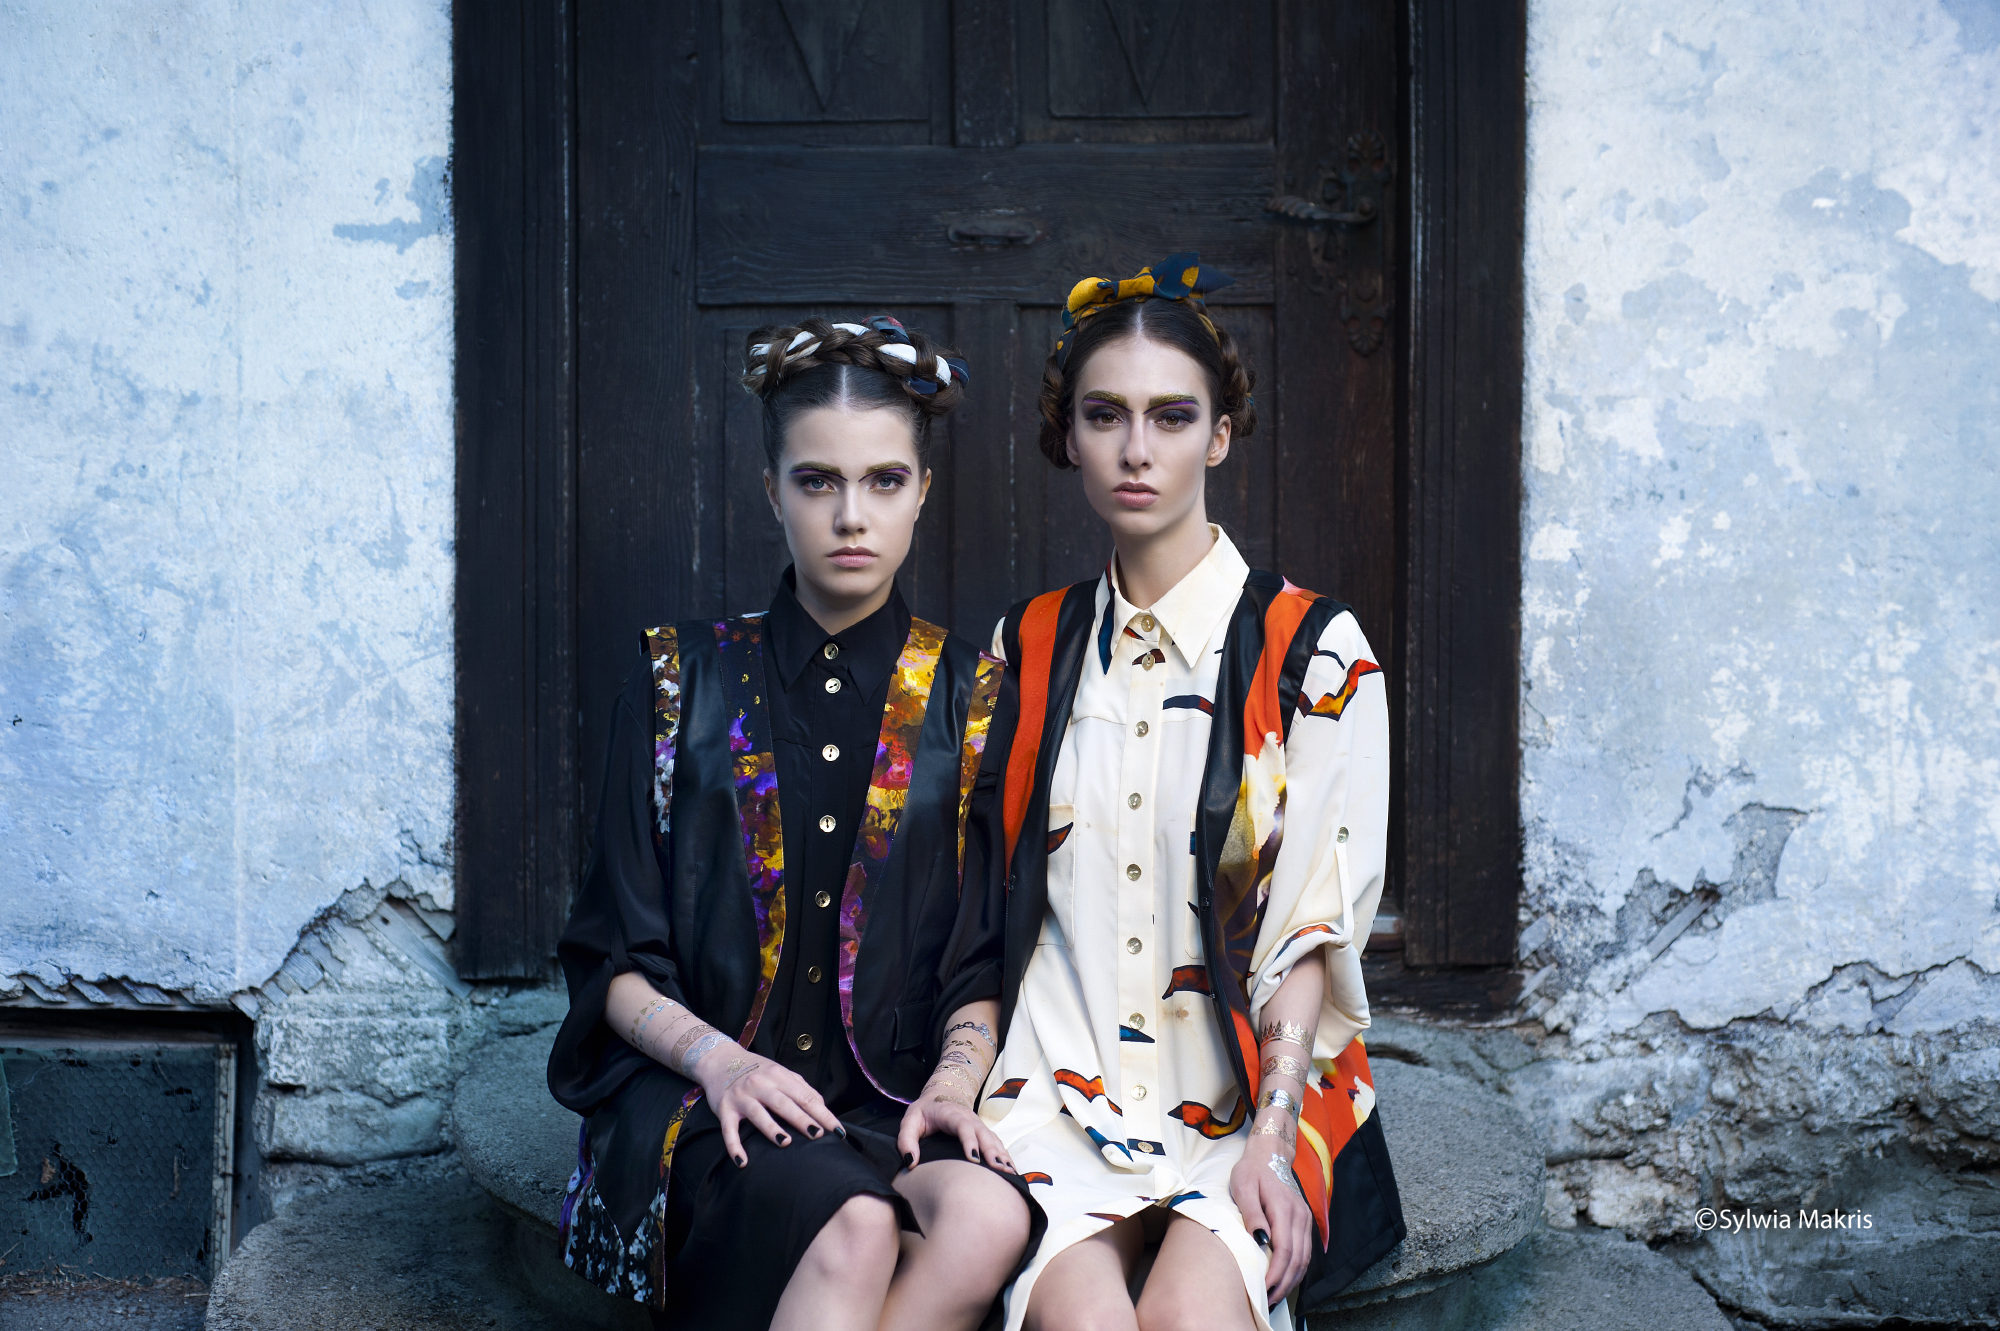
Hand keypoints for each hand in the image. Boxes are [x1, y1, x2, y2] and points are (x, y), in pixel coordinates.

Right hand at [694, 1044, 843, 1167]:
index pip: (805, 1097)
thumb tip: (821, 1106)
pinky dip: (734, 1146)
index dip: (823, 1114)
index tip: (837, 1131)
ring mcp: (741, 1097)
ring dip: (770, 1128)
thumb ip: (800, 1087)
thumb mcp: (780, 1072)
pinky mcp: (724, 1109)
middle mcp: (760, 1085)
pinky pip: (729, 1130)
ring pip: (758, 1114)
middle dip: (801, 1119)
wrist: (719, 1060)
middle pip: (784, 1104)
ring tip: (785, 1142)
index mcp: (778, 1076)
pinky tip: (743, 1162)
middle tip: (817, 1135)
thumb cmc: (756, 1071)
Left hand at [895, 1094, 1014, 1173]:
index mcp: (951, 1114)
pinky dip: (1005, 1156)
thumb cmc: (924, 1112)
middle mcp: (969, 1118)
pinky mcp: (983, 1132)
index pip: (963, 1126)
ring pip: (993, 1139)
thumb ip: (906, 1141)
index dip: (970, 1141)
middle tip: (999, 1170)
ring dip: (1002, 1155)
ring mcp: (978, 1125)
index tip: (974, 1160)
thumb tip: (910, 1162)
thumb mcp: (909, 1122)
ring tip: (1009, 1173)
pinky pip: (996, 1144)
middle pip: (983, 1134)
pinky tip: (1011, 1170)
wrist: (941, 1095)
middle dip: (992, 1152)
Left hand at [1231, 1136, 1311, 1306]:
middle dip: (1283, 1284)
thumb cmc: (1251, 1171)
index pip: (1285, 1249)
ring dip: (1291, 1281)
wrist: (1270, 1154)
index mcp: (1284, 1208)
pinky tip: (1285, 1280)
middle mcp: (1300, 1216)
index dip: (1276, 1273)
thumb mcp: (1242, 1186)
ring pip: (1304, 1259)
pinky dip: (1297, 1270)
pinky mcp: (1305, 1222)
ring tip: (1275, 1296)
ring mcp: (1305, 1219)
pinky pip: (1305, 1252)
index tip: (1263, 1288)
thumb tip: (1259, 1240)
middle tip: (1267, 1301)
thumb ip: (1251, 1213)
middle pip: (1297, 1259)